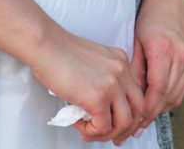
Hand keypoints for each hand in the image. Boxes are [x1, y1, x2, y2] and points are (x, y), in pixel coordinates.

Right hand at [22, 25, 143, 142]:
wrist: (45, 46)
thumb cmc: (59, 53)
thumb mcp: (92, 62)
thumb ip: (103, 80)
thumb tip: (101, 107)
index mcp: (122, 62)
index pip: (137, 94)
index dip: (130, 113)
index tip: (120, 123)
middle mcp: (122, 71)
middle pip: (138, 109)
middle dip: (126, 129)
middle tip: (112, 136)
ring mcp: (113, 84)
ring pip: (124, 122)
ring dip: (107, 134)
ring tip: (90, 131)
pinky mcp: (99, 97)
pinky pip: (103, 127)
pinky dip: (91, 132)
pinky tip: (79, 125)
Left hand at [133, 0, 183, 124]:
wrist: (171, 0)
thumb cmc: (151, 17)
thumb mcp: (137, 41)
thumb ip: (136, 69)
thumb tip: (131, 95)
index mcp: (163, 49)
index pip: (157, 89)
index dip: (147, 108)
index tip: (135, 121)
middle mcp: (180, 55)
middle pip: (168, 95)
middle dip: (152, 114)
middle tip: (136, 127)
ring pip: (177, 94)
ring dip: (161, 108)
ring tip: (145, 118)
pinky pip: (183, 87)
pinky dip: (170, 98)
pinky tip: (158, 103)